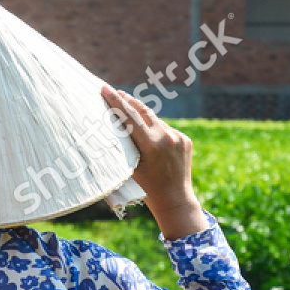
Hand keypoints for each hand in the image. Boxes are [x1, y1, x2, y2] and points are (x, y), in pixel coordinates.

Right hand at [100, 84, 207, 239]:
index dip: (116, 102)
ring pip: (155, 120)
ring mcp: (178, 137)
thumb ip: (126, 145)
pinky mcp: (185, 139)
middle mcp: (167, 137)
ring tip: (127, 110)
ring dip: (141, 116)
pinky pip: (165, 130)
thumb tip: (115, 124)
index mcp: (152, 145)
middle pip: (144, 111)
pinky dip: (154, 130)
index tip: (105, 88)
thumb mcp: (130, 167)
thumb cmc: (146, 189)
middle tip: (114, 91)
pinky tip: (147, 136)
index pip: (130, 117)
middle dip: (128, 100)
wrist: (175, 200)